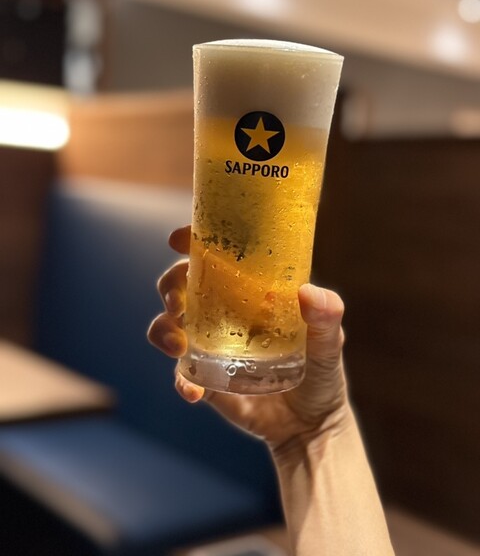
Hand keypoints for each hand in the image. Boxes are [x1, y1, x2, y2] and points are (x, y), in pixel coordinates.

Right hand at [148, 226, 351, 456]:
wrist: (312, 424)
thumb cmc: (322, 371)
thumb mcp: (329, 342)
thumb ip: (326, 318)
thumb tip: (309, 292)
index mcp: (249, 291)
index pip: (216, 256)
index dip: (192, 242)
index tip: (178, 239)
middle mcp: (224, 311)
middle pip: (181, 285)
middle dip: (169, 286)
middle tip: (176, 302)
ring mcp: (211, 345)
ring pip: (169, 325)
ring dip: (163, 330)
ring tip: (177, 346)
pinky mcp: (207, 379)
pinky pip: (183, 374)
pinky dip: (182, 381)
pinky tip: (193, 391)